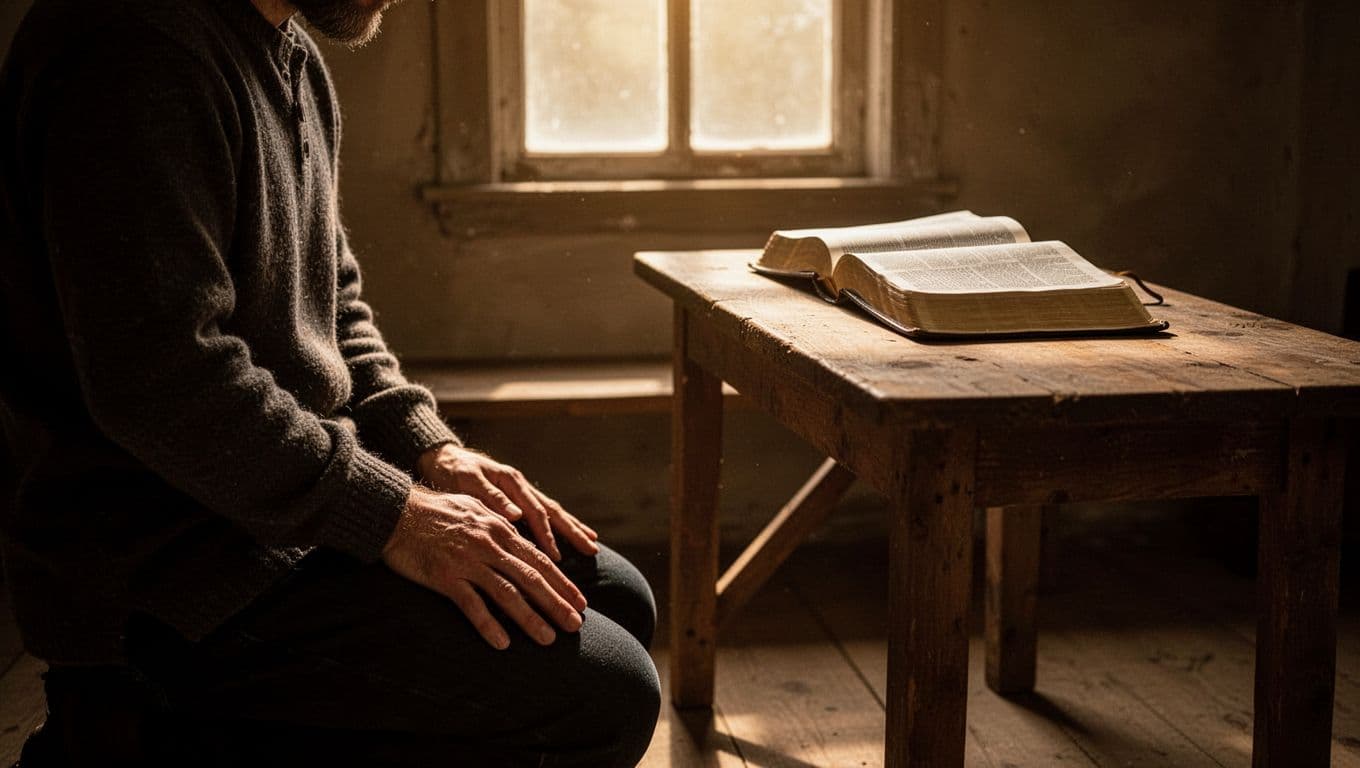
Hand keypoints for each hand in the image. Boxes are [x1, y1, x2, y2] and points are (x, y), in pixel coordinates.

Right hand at [382, 485, 587, 649]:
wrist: (395, 512)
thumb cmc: (435, 511)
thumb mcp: (476, 510)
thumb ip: (500, 525)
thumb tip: (521, 538)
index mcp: (500, 529)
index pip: (539, 560)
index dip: (562, 583)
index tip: (580, 603)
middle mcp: (489, 545)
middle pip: (531, 578)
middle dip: (557, 603)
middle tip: (576, 625)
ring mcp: (467, 561)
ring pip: (506, 593)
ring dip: (530, 618)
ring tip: (548, 639)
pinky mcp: (444, 576)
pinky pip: (471, 604)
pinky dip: (488, 624)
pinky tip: (503, 643)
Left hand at [417, 444, 598, 560]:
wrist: (442, 457)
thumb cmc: (451, 472)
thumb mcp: (467, 482)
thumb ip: (491, 497)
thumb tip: (518, 515)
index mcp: (511, 481)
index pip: (535, 512)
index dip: (546, 535)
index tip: (555, 557)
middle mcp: (521, 485)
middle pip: (553, 510)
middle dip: (573, 532)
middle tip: (592, 550)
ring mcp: (521, 490)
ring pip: (553, 511)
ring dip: (573, 528)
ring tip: (592, 544)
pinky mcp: (518, 495)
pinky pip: (544, 511)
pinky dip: (559, 523)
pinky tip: (572, 534)